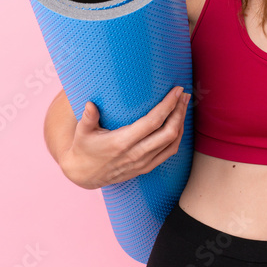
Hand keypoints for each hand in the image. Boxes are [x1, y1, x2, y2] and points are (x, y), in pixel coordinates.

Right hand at [58, 86, 189, 189]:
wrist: (85, 176)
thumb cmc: (84, 149)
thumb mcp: (82, 133)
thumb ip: (87, 118)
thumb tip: (90, 104)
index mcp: (121, 143)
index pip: (152, 122)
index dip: (168, 105)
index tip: (177, 91)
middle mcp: (136, 154)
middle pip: (168, 132)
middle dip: (180, 112)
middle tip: (184, 95)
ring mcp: (143, 163)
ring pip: (172, 142)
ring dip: (181, 123)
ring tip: (184, 105)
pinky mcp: (147, 168)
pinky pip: (169, 152)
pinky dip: (178, 137)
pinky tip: (179, 124)